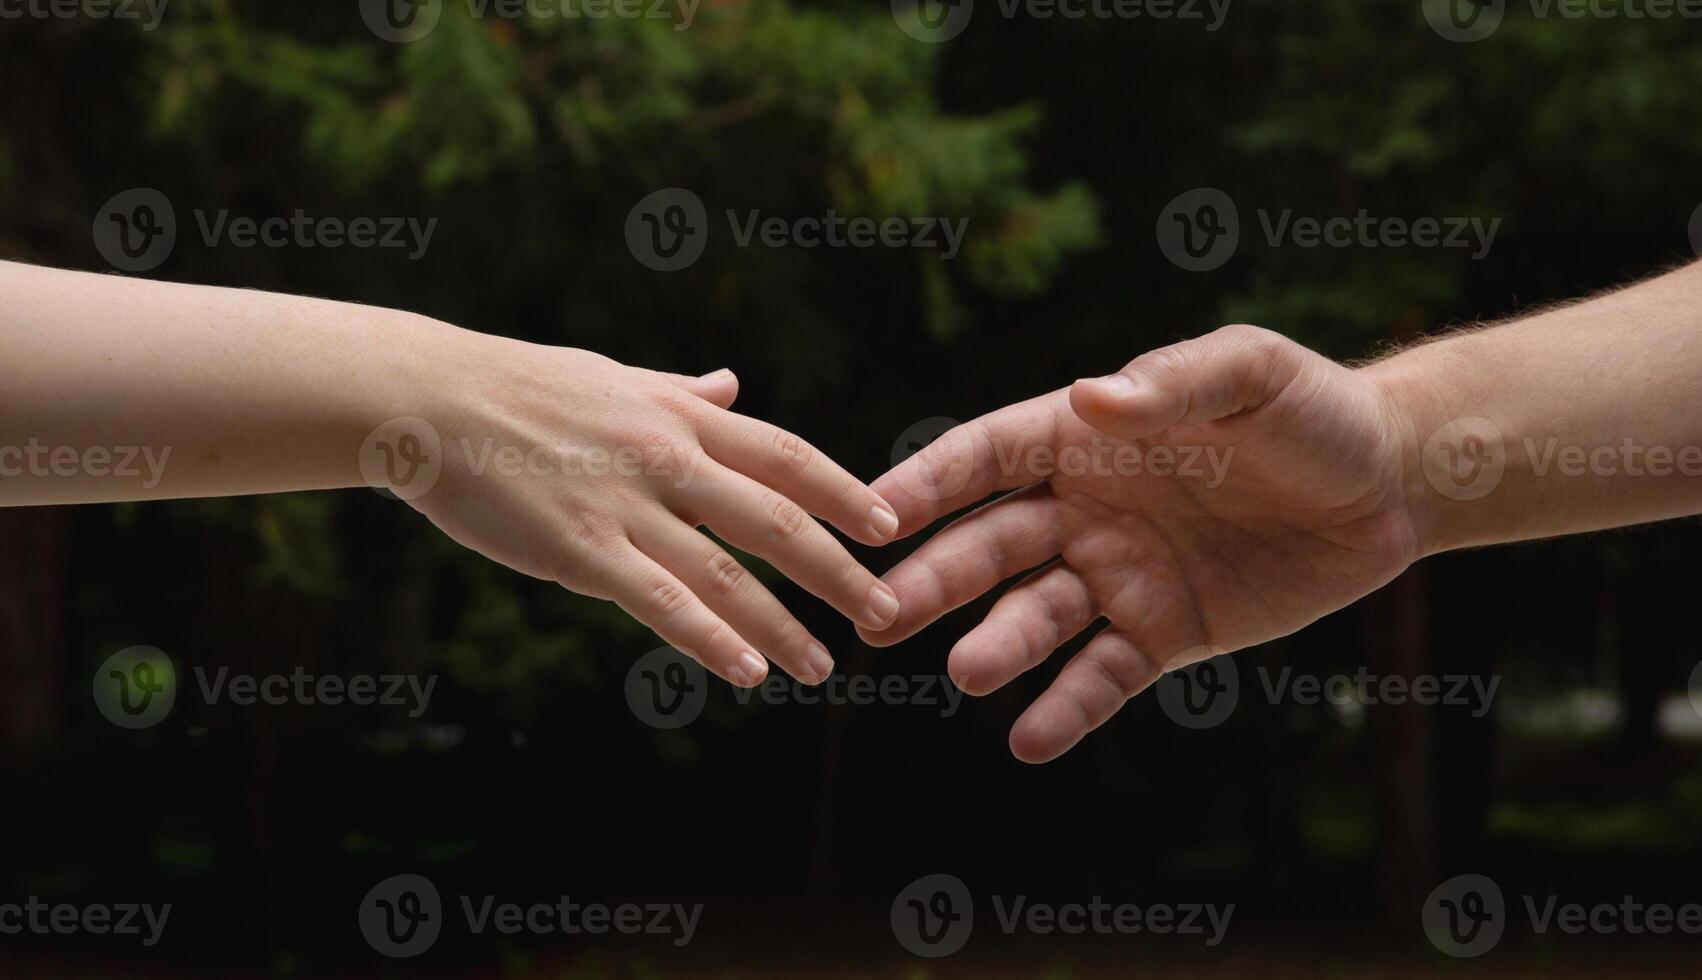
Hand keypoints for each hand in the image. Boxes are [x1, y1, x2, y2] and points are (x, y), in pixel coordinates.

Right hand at [379, 333, 902, 688]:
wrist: (427, 397)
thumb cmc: (518, 387)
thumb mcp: (613, 376)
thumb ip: (679, 392)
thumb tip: (731, 384)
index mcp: (679, 415)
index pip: (786, 456)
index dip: (845, 493)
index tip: (890, 527)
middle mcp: (666, 456)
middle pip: (775, 518)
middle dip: (838, 570)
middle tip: (887, 611)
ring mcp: (624, 503)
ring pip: (725, 572)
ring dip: (782, 624)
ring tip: (821, 666)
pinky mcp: (578, 548)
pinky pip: (658, 602)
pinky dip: (709, 640)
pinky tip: (746, 672)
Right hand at [860, 325, 1422, 761]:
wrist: (1392, 485)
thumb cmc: (1312, 409)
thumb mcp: (1249, 374)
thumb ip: (1171, 383)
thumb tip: (1092, 398)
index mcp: (1085, 436)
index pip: (986, 458)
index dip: (928, 485)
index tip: (872, 516)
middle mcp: (1083, 509)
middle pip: (991, 545)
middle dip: (935, 578)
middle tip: (881, 614)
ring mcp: (1118, 576)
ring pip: (1037, 616)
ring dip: (999, 645)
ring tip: (968, 673)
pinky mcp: (1162, 633)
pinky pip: (1102, 676)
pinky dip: (1066, 708)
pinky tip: (1029, 741)